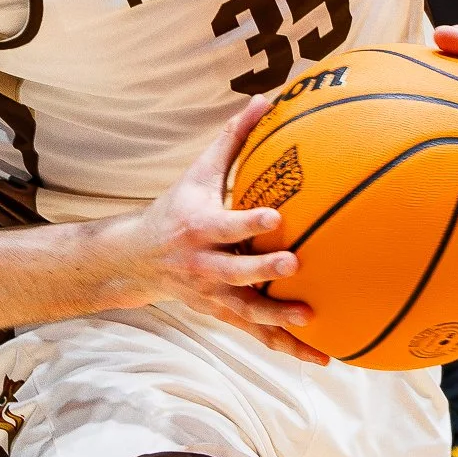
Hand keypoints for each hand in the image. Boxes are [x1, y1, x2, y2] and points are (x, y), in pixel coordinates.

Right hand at [110, 96, 328, 364]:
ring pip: (245, 311)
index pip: (226, 224)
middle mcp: (203, 264)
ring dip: (276, 318)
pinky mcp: (220, 314)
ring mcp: (211, 294)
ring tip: (310, 320)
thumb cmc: (177, 207)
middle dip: (262, 271)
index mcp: (199, 226)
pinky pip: (255, 334)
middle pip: (234, 271)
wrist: (137, 259)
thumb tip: (265, 99)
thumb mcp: (198, 172)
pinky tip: (321, 357)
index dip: (248, 221)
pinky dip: (286, 347)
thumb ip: (233, 139)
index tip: (275, 217)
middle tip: (294, 265)